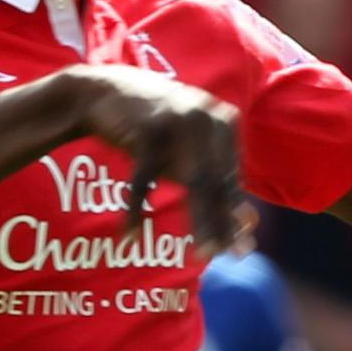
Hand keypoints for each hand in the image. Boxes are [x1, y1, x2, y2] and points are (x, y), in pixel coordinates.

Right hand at [58, 68, 242, 249]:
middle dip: (220, 224)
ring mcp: (179, 118)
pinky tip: (130, 234)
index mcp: (224, 122)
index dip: (233, 216)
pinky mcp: (148, 126)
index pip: (230, 179)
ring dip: (198, 222)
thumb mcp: (184, 154)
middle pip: (216, 182)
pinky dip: (136, 208)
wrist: (101, 93)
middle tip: (223, 257)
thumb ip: (213, 182)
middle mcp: (208, 117)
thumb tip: (250, 222)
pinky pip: (145, 177)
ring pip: (194, 180)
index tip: (240, 251)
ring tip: (200, 256)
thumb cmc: (149, 130)